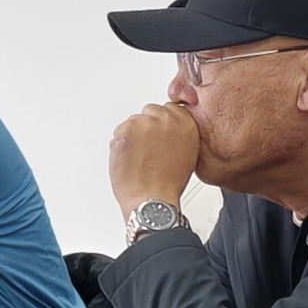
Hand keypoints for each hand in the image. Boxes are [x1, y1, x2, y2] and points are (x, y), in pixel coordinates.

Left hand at [109, 102, 205, 218]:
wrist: (152, 198)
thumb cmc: (168, 183)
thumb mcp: (187, 153)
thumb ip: (179, 134)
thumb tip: (167, 129)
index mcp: (185, 123)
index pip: (169, 108)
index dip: (161, 124)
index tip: (158, 134)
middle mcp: (165, 119)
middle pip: (149, 112)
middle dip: (146, 128)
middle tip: (147, 149)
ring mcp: (145, 123)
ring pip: (133, 122)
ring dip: (133, 136)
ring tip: (139, 158)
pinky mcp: (126, 130)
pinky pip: (119, 131)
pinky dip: (121, 144)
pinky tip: (129, 159)